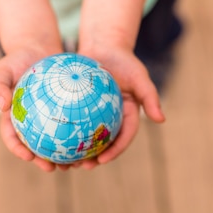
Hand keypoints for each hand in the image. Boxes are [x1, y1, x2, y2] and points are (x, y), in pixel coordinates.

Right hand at [0, 45, 75, 171]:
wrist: (37, 51)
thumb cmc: (17, 61)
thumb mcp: (3, 69)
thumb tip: (2, 105)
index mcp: (12, 118)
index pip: (12, 138)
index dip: (18, 150)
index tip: (27, 157)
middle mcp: (29, 123)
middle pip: (36, 147)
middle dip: (43, 161)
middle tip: (53, 168)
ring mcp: (47, 119)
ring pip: (56, 141)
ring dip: (64, 156)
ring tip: (75, 164)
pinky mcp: (63, 112)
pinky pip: (73, 124)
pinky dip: (80, 134)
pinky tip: (91, 141)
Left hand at [77, 44, 165, 168]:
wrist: (104, 46)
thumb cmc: (123, 60)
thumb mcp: (139, 76)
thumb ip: (151, 97)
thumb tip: (161, 120)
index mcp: (128, 115)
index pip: (124, 137)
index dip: (115, 151)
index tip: (102, 160)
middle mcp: (113, 118)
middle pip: (105, 143)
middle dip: (95, 159)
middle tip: (84, 166)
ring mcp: (97, 114)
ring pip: (87, 136)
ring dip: (78, 151)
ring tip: (66, 161)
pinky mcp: (82, 107)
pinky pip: (73, 121)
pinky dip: (65, 131)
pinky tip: (51, 139)